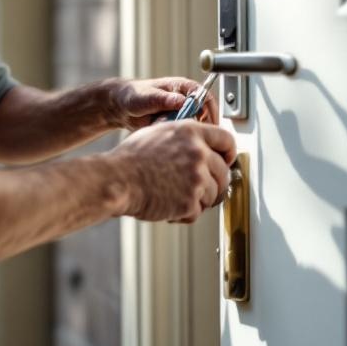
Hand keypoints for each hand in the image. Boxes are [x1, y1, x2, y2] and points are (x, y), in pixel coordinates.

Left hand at [105, 76, 219, 130]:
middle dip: (199, 127)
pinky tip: (168, 138)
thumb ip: (163, 99)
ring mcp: (183, 113)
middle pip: (206, 115)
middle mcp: (187, 100)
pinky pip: (186, 134)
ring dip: (188, 133)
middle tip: (189, 135)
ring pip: (196, 127)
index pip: (206, 98)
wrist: (122, 108)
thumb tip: (180, 100)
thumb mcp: (147, 97)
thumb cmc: (134, 96)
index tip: (202, 124)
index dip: (208, 112)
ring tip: (172, 134)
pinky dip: (180, 138)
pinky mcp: (178, 125)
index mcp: (184, 87)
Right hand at [107, 120, 235, 223]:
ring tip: (174, 196)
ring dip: (198, 199)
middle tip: (200, 188)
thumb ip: (183, 136)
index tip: (226, 161)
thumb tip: (199, 145)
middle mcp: (198, 153)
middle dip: (215, 182)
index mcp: (191, 132)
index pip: (226, 139)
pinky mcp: (190, 201)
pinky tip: (168, 205)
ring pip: (213, 194)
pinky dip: (185, 213)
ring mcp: (196, 178)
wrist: (118, 180)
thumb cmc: (130, 158)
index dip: (228, 153)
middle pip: (224, 172)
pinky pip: (197, 211)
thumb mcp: (159, 133)